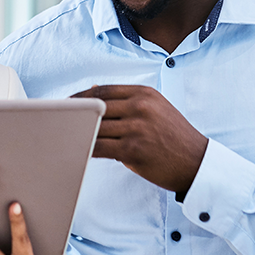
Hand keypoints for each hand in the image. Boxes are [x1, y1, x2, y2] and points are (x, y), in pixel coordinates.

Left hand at [74, 84, 207, 194]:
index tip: (66, 104)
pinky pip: (99, 147)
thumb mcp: (156, 109)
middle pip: (95, 107)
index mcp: (144, 93)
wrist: (196, 162)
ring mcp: (137, 128)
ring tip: (63, 137)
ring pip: (95, 128)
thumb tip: (94, 93)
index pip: (102, 91)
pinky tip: (78, 151)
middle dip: (75, 114)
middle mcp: (140, 107)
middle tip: (58, 121)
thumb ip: (127, 101)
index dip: (80, 97)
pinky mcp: (133, 150)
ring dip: (77, 133)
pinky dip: (85, 149)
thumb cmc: (173, 137)